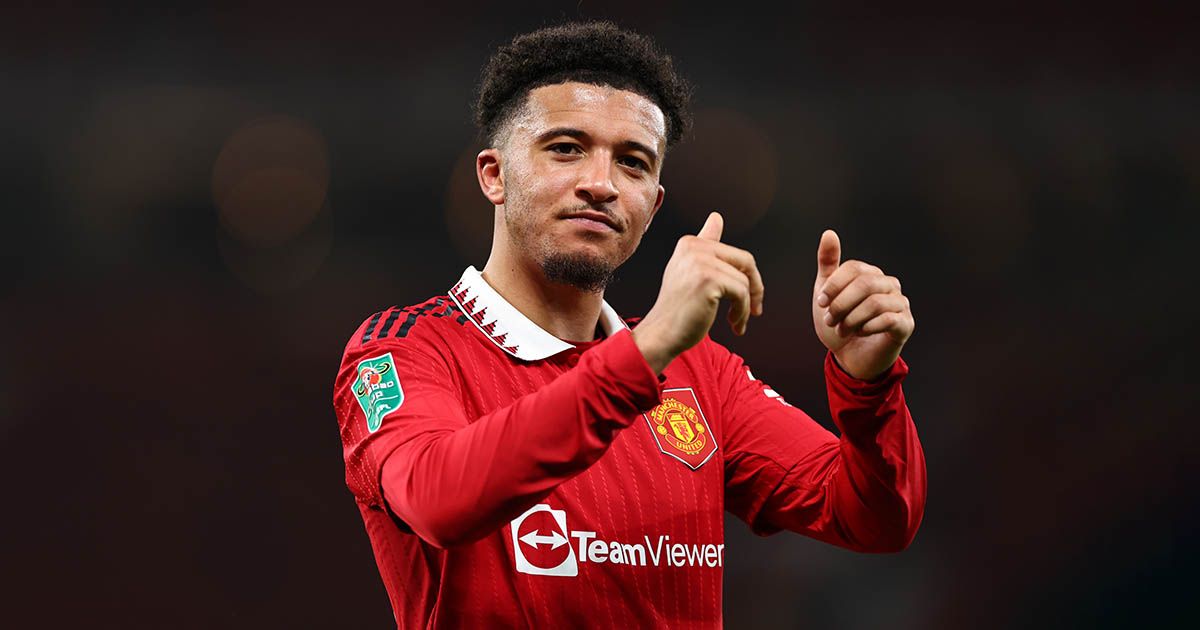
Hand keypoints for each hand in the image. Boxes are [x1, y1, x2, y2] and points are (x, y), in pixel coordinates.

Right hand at [634, 212, 764, 373]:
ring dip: (745, 307)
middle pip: (745, 262)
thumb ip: (706, 244)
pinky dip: (741, 312)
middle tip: (754, 309)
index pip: (732, 252)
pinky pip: (741, 293)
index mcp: (690, 243)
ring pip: (744, 282)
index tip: (751, 293)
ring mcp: (701, 262)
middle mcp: (694, 247)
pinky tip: (734, 324)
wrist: (661, 334)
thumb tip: (717, 216)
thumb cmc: (677, 309)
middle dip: (755, 288)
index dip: (747, 274)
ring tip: (736, 321)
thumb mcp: (690, 271)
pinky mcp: (709, 280)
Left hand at [812, 230, 913, 380]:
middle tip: (830, 320)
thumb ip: (828, 264)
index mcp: (871, 274)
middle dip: (841, 304)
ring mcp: (900, 303)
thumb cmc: (839, 323)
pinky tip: (860, 333)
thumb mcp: (825, 293)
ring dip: (851, 319)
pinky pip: (888, 319)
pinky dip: (867, 327)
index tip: (821, 303)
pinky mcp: (906, 324)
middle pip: (865, 283)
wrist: (849, 357)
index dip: (834, 285)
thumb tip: (829, 233)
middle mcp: (889, 284)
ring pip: (875, 302)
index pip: (854, 268)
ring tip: (842, 329)